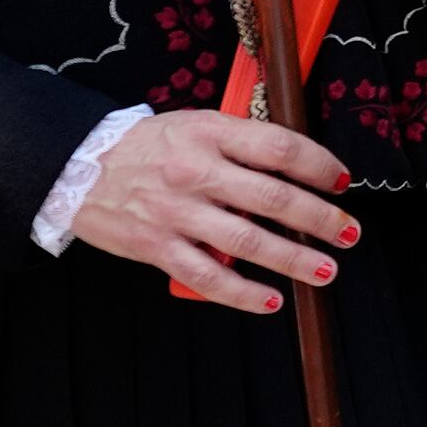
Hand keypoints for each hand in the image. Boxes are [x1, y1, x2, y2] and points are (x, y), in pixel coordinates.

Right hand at [68, 107, 355, 313]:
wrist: (78, 166)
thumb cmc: (148, 148)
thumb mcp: (194, 125)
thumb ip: (240, 142)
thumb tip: (297, 165)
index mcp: (210, 133)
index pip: (279, 147)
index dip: (319, 166)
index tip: (341, 182)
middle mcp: (196, 171)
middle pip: (274, 198)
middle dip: (321, 219)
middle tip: (349, 233)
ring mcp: (176, 212)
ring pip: (247, 241)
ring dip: (294, 259)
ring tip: (325, 270)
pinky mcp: (156, 246)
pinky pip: (208, 276)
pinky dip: (243, 293)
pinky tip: (271, 301)